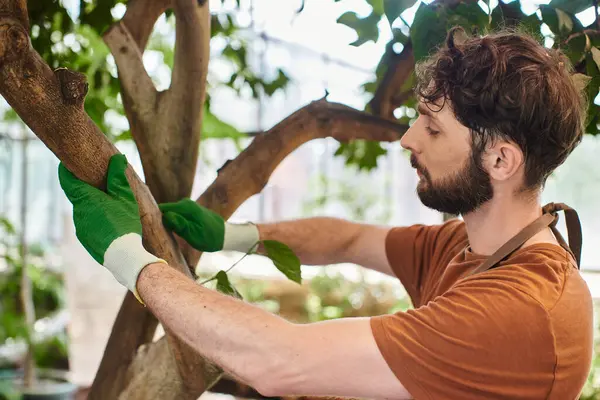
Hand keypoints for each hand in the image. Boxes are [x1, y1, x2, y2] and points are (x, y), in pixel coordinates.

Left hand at [59, 154, 164, 301]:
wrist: (123, 256)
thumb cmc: (124, 223)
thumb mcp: (125, 197)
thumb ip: (118, 176)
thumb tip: (117, 157)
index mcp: (85, 199)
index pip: (67, 180)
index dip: (65, 170)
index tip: (66, 162)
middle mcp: (77, 212)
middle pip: (77, 195)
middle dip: (85, 189)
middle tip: (99, 184)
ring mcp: (79, 226)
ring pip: (83, 210)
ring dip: (92, 206)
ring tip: (110, 207)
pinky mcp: (84, 238)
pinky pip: (87, 224)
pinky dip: (95, 220)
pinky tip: (110, 224)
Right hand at [159, 199, 258, 252]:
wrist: (224, 235)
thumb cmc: (210, 237)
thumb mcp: (194, 235)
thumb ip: (180, 226)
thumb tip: (166, 217)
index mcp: (185, 207)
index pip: (161, 210)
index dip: (151, 218)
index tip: (144, 229)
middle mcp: (184, 203)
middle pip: (162, 211)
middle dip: (156, 221)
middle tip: (150, 234)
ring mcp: (185, 206)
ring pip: (167, 214)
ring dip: (162, 223)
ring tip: (156, 234)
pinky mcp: (186, 211)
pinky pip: (173, 215)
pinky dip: (169, 223)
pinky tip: (165, 232)